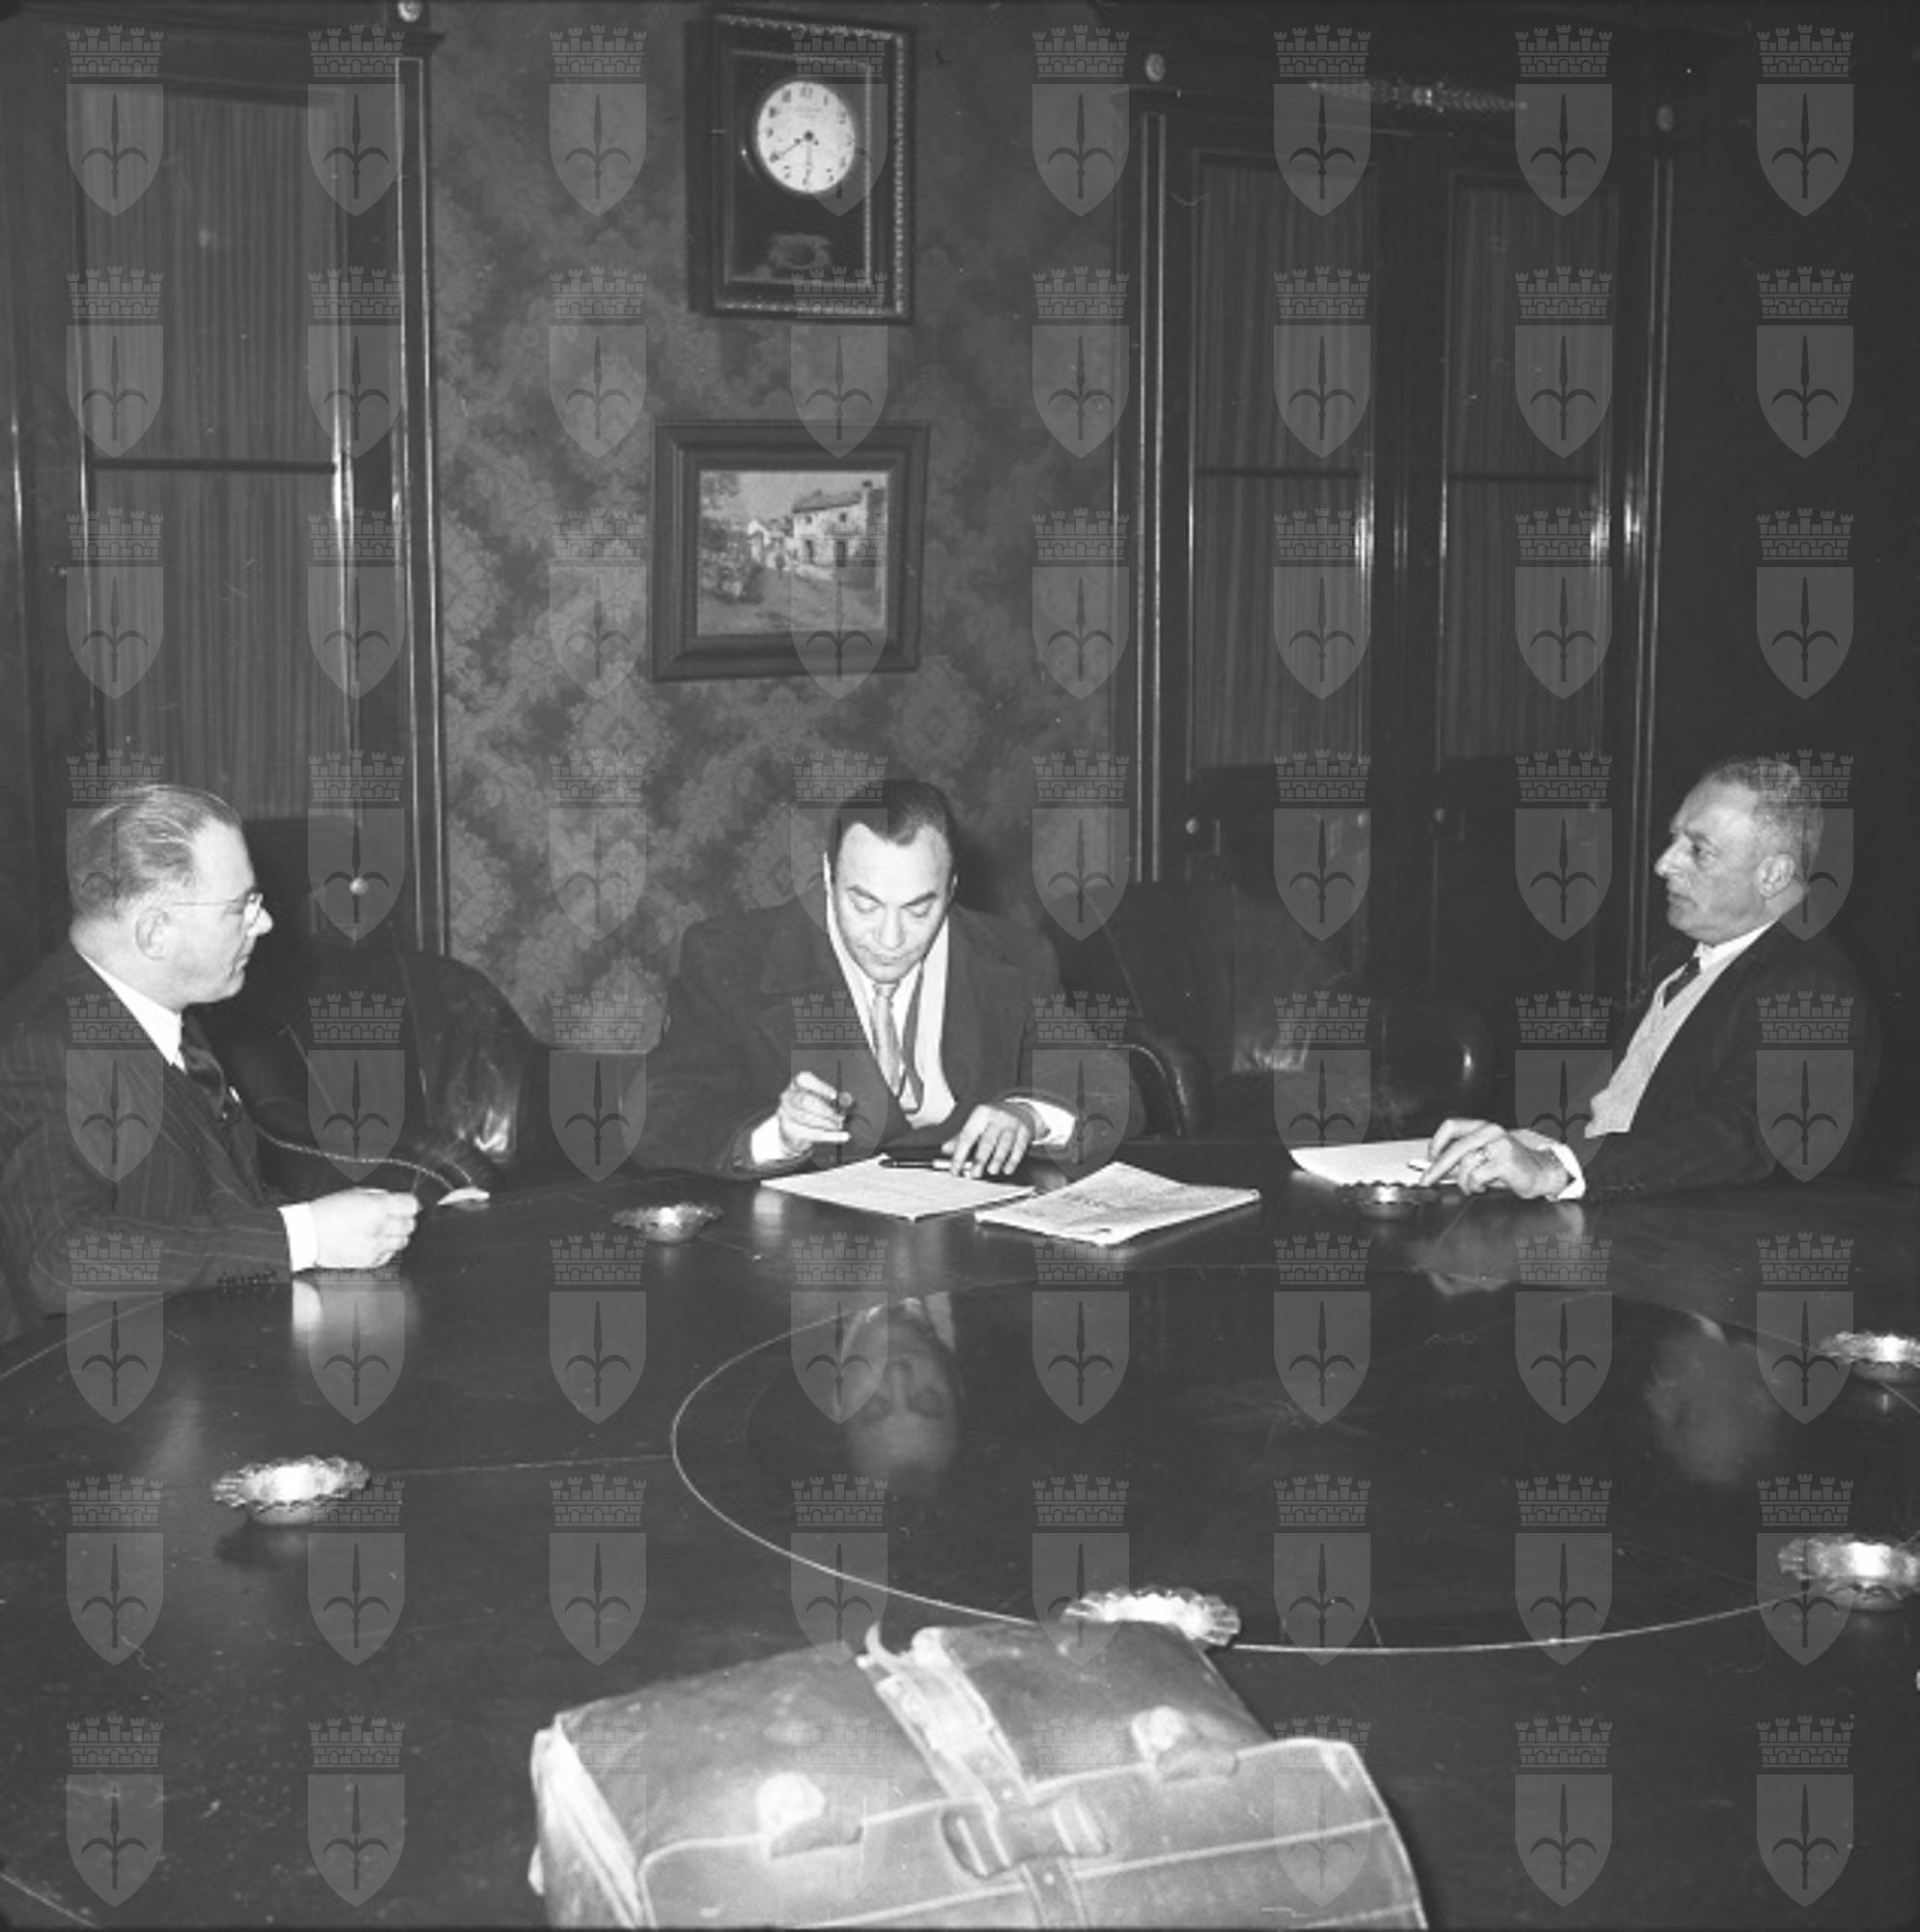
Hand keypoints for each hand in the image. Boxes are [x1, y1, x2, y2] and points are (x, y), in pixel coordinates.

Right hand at [308, 1188, 420, 1268]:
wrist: (307, 1235)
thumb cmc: (326, 1212)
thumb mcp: (355, 1193)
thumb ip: (379, 1196)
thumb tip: (395, 1200)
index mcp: (377, 1207)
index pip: (412, 1205)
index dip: (409, 1204)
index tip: (405, 1204)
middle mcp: (379, 1227)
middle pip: (410, 1225)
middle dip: (404, 1219)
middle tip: (392, 1217)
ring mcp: (375, 1246)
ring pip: (403, 1241)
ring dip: (396, 1235)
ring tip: (382, 1230)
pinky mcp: (369, 1261)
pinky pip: (389, 1255)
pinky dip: (386, 1249)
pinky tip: (374, 1242)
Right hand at [774, 1071, 851, 1155]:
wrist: (794, 1129)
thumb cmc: (810, 1109)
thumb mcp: (821, 1098)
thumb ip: (834, 1098)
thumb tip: (846, 1101)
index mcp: (797, 1083)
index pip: (805, 1080)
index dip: (821, 1087)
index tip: (834, 1095)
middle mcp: (788, 1096)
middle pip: (805, 1101)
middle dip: (824, 1110)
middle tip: (839, 1116)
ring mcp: (786, 1113)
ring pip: (807, 1118)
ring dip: (827, 1123)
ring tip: (838, 1125)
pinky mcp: (789, 1130)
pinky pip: (811, 1133)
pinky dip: (829, 1136)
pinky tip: (840, 1136)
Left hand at [943, 1102, 1036, 1177]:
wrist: (1020, 1109)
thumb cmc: (993, 1120)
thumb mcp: (977, 1124)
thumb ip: (961, 1138)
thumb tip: (946, 1149)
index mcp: (980, 1114)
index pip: (967, 1136)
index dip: (960, 1155)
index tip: (955, 1170)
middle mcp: (996, 1117)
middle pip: (987, 1141)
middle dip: (979, 1160)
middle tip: (974, 1174)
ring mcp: (1012, 1124)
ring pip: (1004, 1145)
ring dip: (997, 1160)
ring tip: (991, 1171)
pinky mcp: (1025, 1131)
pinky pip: (1019, 1148)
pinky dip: (1012, 1161)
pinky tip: (1007, 1169)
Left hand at [1421, 1119, 1567, 1198]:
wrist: (1541, 1173)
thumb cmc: (1511, 1166)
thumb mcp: (1485, 1154)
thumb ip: (1464, 1156)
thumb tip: (1437, 1166)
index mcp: (1482, 1128)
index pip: (1451, 1126)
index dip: (1436, 1142)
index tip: (1429, 1157)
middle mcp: (1490, 1132)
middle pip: (1454, 1148)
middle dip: (1437, 1167)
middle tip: (1426, 1181)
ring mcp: (1498, 1145)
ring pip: (1465, 1164)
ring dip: (1463, 1181)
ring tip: (1471, 1186)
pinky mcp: (1505, 1161)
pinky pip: (1477, 1176)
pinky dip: (1475, 1186)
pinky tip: (1482, 1187)